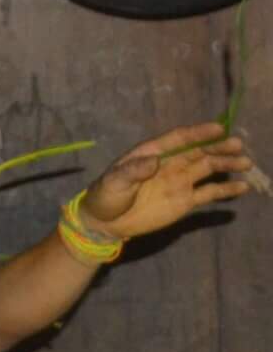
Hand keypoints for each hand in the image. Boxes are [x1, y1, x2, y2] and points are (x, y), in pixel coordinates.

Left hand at [77, 122, 254, 240]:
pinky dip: (226, 190)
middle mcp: (170, 164)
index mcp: (152, 153)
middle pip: (199, 152)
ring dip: (226, 164)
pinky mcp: (185, 201)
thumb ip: (132, 171)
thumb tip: (153, 162)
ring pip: (208, 169)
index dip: (198, 133)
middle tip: (238, 145)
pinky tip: (243, 187)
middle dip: (218, 147)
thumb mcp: (113, 182)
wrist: (105, 222)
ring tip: (245, 162)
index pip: (179, 139)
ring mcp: (179, 182)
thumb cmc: (106, 196)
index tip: (219, 128)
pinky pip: (209, 193)